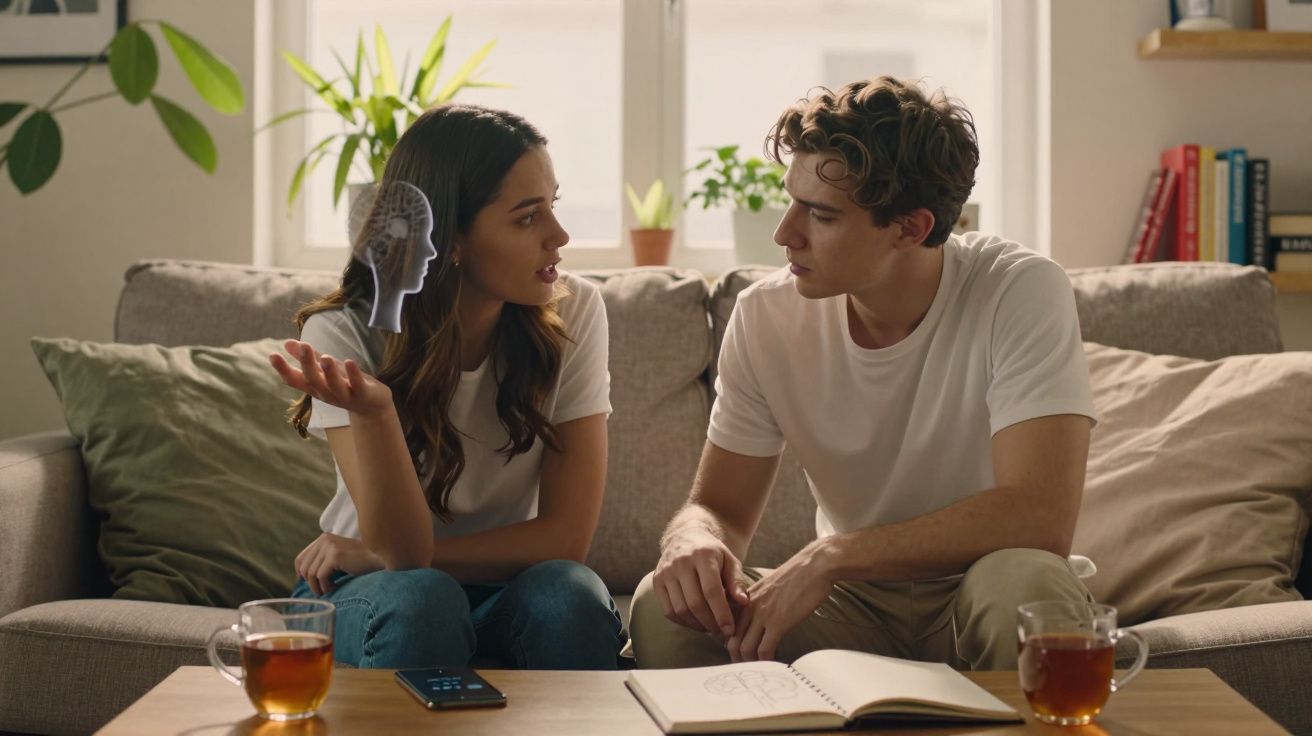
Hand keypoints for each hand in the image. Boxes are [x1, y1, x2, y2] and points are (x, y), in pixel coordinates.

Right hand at [269, 339, 392, 417]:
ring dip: (329, 371)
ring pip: (334, 385)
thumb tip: (287, 342)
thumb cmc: (345, 384)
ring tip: (326, 357)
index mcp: (315, 387)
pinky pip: (357, 385)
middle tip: (303, 346)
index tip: (272, 355)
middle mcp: (326, 393)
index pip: (295, 380)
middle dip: (307, 364)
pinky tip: (350, 361)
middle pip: (313, 380)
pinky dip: (353, 374)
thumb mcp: (325, 371)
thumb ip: (309, 358)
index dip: (283, 369)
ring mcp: (344, 395)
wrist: (372, 407)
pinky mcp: (363, 394)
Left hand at [294, 532, 384, 595]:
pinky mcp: (335, 556)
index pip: (301, 558)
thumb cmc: (361, 561)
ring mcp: (329, 546)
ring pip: (311, 573)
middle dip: (310, 583)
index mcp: (324, 538)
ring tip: (328, 590)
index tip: (308, 584)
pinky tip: (334, 588)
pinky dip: (325, 586)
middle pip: (304, 567)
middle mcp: (324, 539)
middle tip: (321, 591)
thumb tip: (303, 576)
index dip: (301, 573)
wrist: (379, 558)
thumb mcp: (339, 556)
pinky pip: (320, 576)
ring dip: (318, 586)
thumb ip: (323, 559)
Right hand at [653, 531, 750, 636]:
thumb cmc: (713, 553)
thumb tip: (743, 602)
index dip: (721, 613)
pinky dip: (683, 622)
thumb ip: (737, 581)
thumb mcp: (730, 561)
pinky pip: (669, 611)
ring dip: (697, 625)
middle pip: (695, 603)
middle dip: (710, 623)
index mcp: (703, 555)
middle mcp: (681, 562)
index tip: (730, 630)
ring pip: (680, 609)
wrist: (685, 537)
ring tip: (710, 628)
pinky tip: (696, 622)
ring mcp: (666, 572)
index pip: (711, 590)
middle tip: (721, 632)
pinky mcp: (657, 581)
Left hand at [727, 542, 834, 661]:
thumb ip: (758, 599)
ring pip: (745, 648)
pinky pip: (764, 649)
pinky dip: (767, 661)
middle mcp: (749, 607)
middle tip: (747, 668)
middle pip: (732, 640)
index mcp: (746, 598)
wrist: (815, 565)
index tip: (740, 653)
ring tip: (759, 670)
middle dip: (736, 658)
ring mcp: (763, 614)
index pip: (728, 625)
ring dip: (750, 663)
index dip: (731, 643)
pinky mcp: (778, 622)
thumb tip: (759, 616)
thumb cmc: (797, 575)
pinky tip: (774, 663)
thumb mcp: (769, 585)